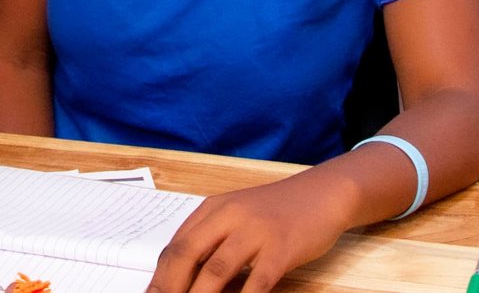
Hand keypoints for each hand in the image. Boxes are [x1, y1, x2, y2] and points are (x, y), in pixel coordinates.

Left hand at [148, 176, 347, 292]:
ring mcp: (255, 230)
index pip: (175, 246)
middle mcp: (228, 216)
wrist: (320, 194)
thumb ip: (212, 243)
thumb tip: (186, 281)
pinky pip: (257, 281)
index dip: (158, 277)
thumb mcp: (237, 218)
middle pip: (186, 255)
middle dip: (170, 288)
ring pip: (216, 270)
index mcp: (212, 209)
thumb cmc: (276, 212)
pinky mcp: (281, 247)